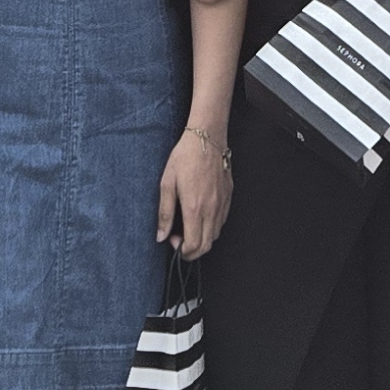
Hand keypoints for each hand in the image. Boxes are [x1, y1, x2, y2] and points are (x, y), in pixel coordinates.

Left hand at [158, 128, 233, 254]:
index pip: (194, 245)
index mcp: (194, 208)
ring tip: (188, 226)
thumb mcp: (167, 184)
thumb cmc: (185, 158)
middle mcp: (211, 210)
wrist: (206, 138)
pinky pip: (222, 221)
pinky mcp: (228, 197)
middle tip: (179, 239)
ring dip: (202, 239)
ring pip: (216, 235)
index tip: (172, 240)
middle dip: (192, 251)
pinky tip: (200, 216)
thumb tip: (161, 236)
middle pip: (206, 246)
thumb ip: (164, 213)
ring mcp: (222, 204)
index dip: (182, 251)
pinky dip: (211, 227)